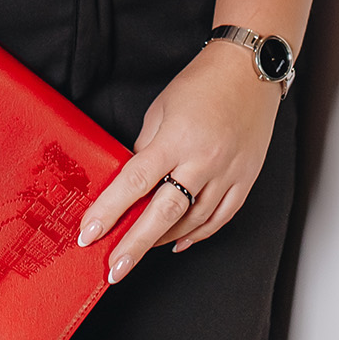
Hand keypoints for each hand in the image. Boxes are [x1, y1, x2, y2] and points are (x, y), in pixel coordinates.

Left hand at [76, 43, 279, 281]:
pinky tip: (178, 243)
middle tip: (113, 270)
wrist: (249, 69)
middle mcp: (202, 161)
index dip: (109, 210)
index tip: (89, 232)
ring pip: (191, 222)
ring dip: (162, 241)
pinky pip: (220, 219)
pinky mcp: (245, 180)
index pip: (135, 182)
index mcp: (175, 139)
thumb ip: (146, 147)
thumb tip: (134, 181)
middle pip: (162, 213)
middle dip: (133, 245)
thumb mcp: (161, 108)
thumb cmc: (202, 82)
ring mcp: (227, 174)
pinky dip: (197, 235)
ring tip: (138, 252)